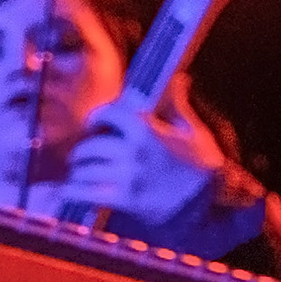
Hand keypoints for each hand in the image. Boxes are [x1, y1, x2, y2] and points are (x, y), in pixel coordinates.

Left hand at [63, 94, 225, 222]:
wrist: (211, 202)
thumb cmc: (202, 165)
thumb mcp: (193, 130)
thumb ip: (177, 104)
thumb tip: (179, 78)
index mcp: (147, 129)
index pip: (108, 114)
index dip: (97, 119)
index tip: (96, 126)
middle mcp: (133, 151)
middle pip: (90, 146)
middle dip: (85, 151)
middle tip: (85, 156)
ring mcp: (127, 176)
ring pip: (84, 169)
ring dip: (79, 172)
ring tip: (82, 175)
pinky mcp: (124, 200)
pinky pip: (84, 193)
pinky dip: (72, 191)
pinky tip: (70, 191)